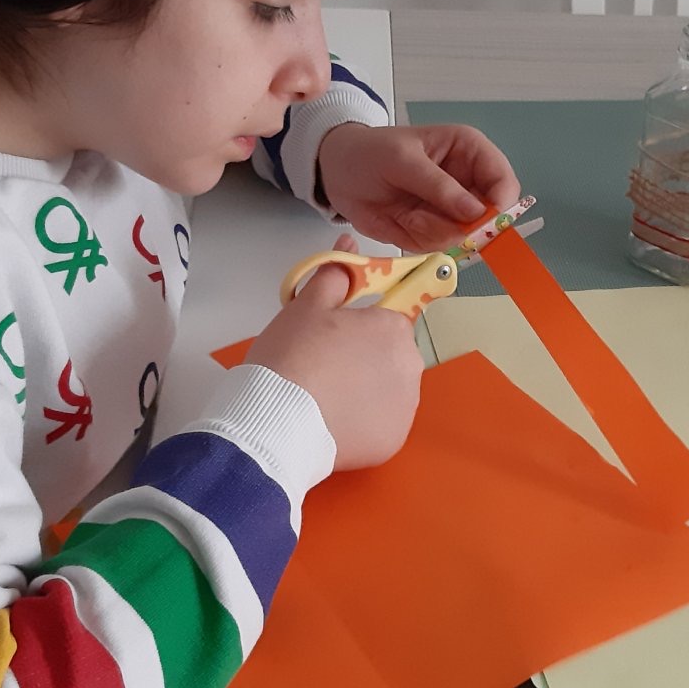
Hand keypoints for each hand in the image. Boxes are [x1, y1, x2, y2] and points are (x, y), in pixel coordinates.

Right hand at [245, 235, 422, 470]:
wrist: (277, 422)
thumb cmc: (291, 357)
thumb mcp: (307, 306)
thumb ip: (335, 273)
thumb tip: (349, 246)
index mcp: (394, 329)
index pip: (386, 319)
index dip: (356, 328)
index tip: (331, 338)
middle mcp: (411, 368)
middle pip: (389, 356)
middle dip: (363, 359)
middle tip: (321, 366)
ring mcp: (405, 408)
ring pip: (386, 391)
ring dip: (364, 391)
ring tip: (324, 396)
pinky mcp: (393, 442)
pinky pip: (380, 424)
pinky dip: (361, 422)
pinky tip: (331, 420)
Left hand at [316, 123, 519, 251]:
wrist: (338, 174)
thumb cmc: (371, 153)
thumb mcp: (402, 160)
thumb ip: (439, 185)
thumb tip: (476, 212)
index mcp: (469, 152)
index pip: (503, 181)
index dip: (501, 205)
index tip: (480, 222)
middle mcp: (468, 184)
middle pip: (490, 218)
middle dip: (459, 225)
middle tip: (424, 215)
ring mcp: (452, 212)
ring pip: (463, 237)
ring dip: (431, 230)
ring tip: (406, 211)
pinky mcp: (434, 232)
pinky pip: (438, 246)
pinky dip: (417, 238)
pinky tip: (401, 220)